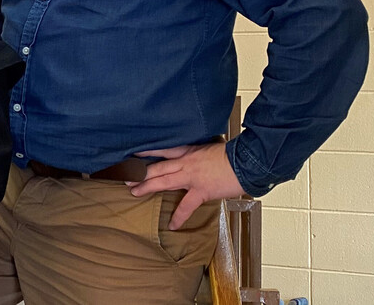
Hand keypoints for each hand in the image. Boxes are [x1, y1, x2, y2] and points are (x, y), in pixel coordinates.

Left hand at [127, 142, 245, 229]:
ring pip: (164, 181)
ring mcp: (192, 177)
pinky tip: (172, 225)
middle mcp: (186, 162)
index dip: (147, 151)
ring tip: (134, 191)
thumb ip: (200, 154)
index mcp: (188, 151)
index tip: (134, 154)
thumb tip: (198, 159)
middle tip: (126, 176)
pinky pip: (186, 206)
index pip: (163, 149)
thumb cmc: (233, 154)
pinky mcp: (201, 191)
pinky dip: (179, 217)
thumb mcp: (211, 148)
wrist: (247, 161)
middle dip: (141, 172)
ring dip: (147, 186)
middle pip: (157, 167)